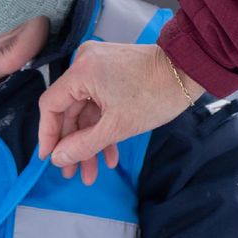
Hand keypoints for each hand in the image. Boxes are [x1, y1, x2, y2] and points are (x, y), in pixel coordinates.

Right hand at [37, 42, 204, 183]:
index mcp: (81, 71)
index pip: (51, 106)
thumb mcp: (117, 126)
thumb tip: (58, 158)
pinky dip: (102, 127)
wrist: (189, 70)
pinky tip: (110, 155)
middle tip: (73, 172)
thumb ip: (83, 145)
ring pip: (85, 111)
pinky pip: (98, 103)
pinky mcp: (111, 72)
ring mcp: (98, 67)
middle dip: (73, 145)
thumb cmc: (157, 94)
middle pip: (68, 111)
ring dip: (89, 141)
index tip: (50, 159)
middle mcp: (84, 64)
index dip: (48, 135)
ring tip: (93, 172)